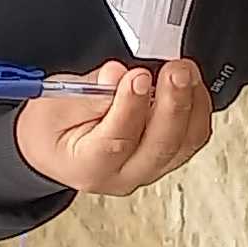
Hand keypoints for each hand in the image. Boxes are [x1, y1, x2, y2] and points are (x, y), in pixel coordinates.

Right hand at [14, 60, 214, 195]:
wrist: (54, 148)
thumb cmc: (51, 129)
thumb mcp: (51, 105)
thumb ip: (86, 92)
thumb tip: (116, 75)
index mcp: (88, 167)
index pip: (117, 142)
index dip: (131, 107)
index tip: (138, 77)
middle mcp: (124, 175)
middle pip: (160, 147)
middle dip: (173, 104)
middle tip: (176, 71)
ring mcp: (149, 169)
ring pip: (184, 144)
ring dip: (191, 104)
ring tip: (184, 71)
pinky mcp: (165, 157)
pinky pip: (192, 138)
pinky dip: (197, 109)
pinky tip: (190, 85)